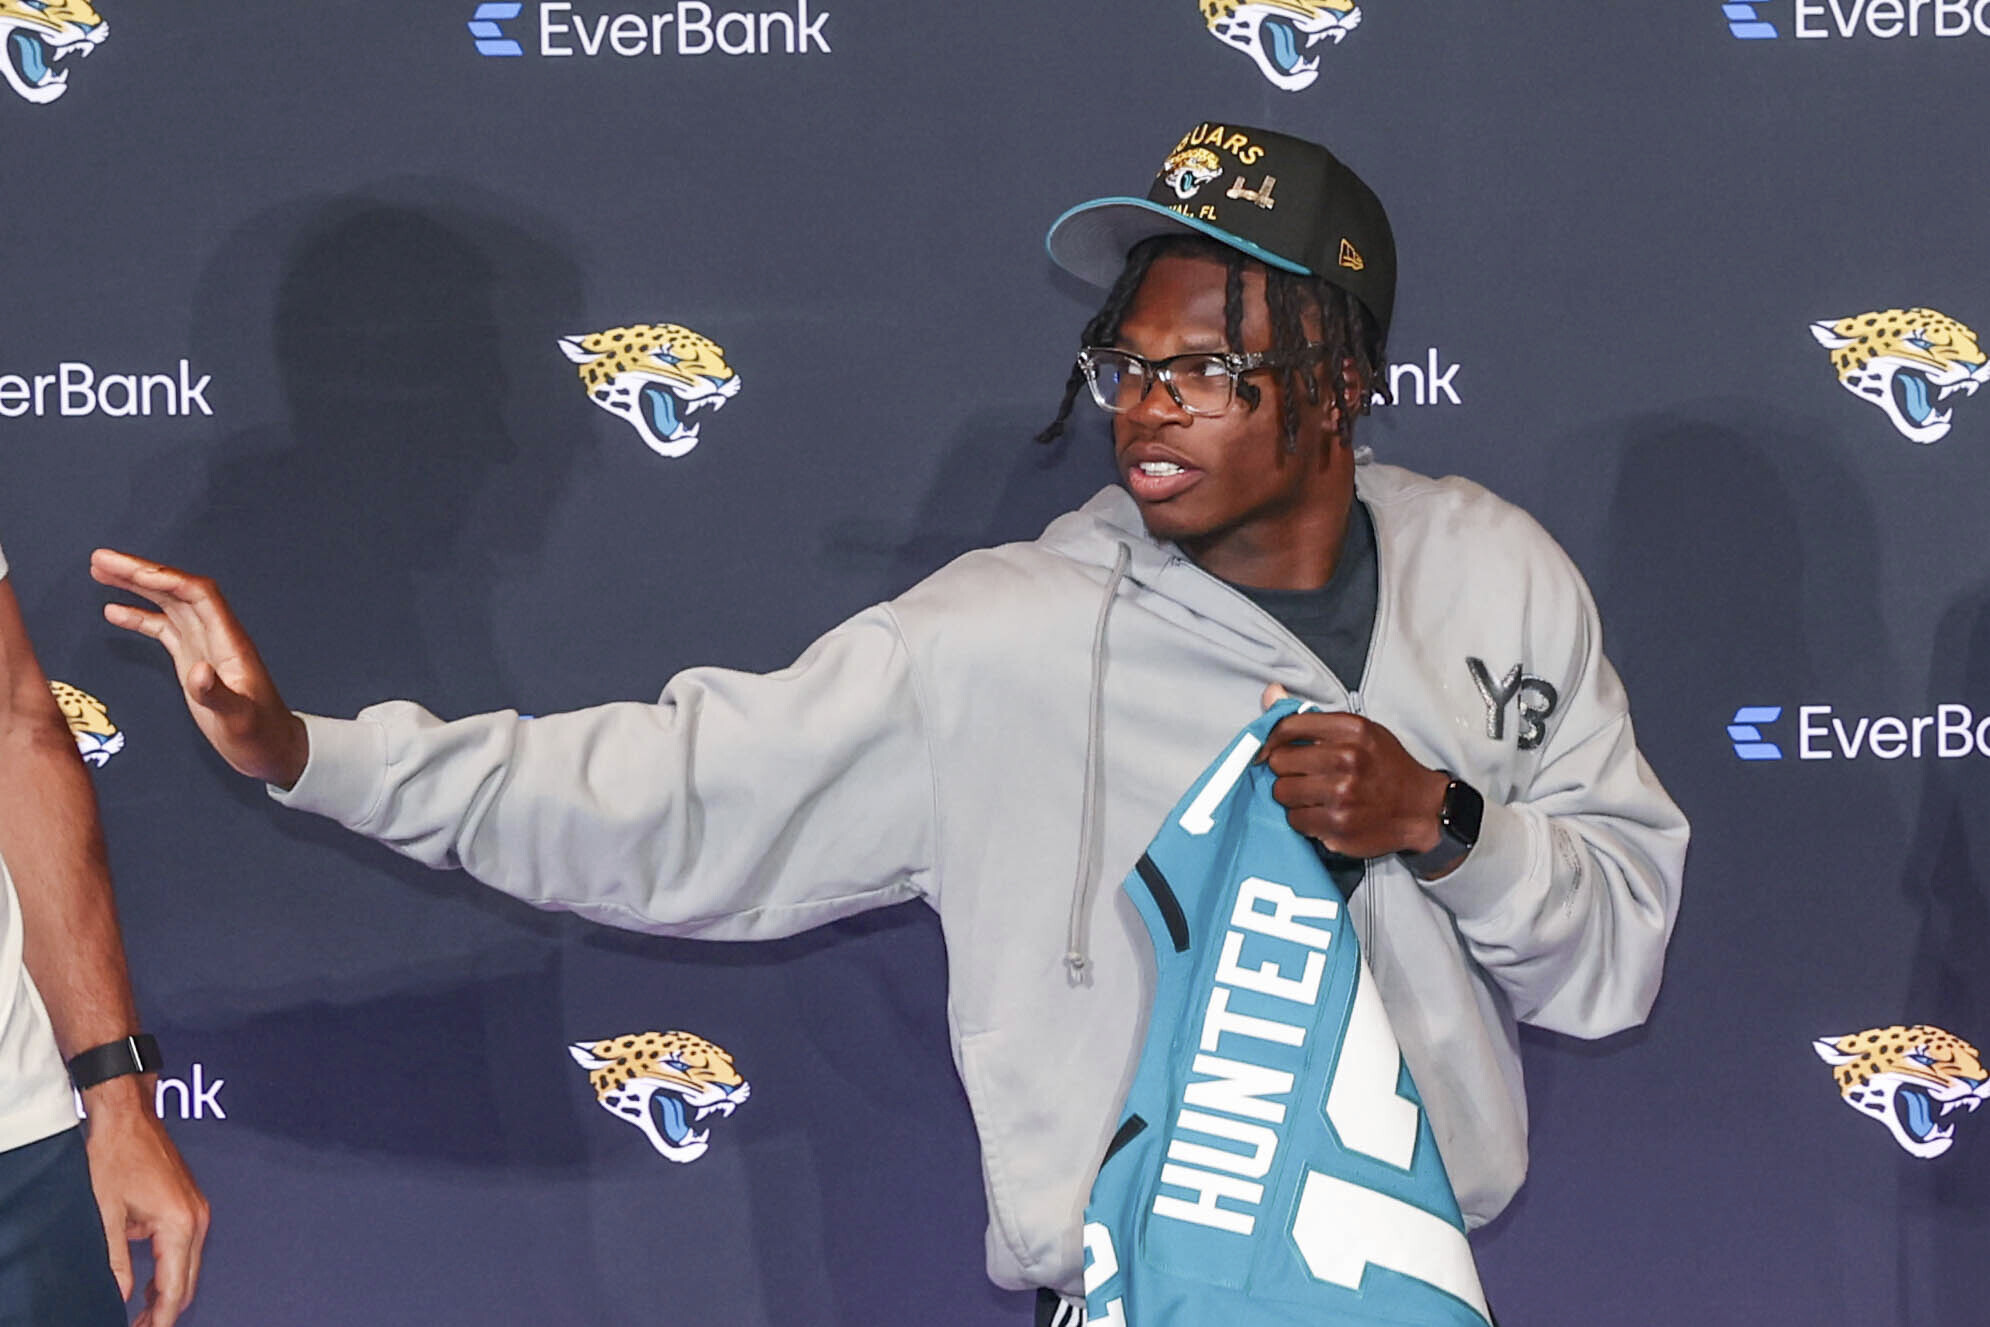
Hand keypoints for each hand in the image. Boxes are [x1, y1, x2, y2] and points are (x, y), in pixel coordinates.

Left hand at [82, 1080, 209, 1326]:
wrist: (130, 1116)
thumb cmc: (117, 1156)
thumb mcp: (107, 1214)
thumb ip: (115, 1261)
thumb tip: (119, 1296)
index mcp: (179, 1224)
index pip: (173, 1288)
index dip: (159, 1318)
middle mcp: (197, 1219)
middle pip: (187, 1282)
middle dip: (165, 1311)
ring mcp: (198, 1211)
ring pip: (189, 1267)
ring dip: (168, 1292)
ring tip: (139, 1314)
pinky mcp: (192, 1205)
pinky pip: (188, 1249)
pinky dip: (171, 1270)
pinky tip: (148, 1283)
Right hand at [90, 550, 309, 788]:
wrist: (272, 749)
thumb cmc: (261, 735)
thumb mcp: (240, 720)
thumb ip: (218, 695)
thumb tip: (197, 672)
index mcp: (230, 643)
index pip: (198, 595)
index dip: (165, 578)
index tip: (130, 570)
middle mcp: (217, 637)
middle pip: (178, 591)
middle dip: (141, 573)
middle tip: (101, 559)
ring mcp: (204, 646)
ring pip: (168, 605)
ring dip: (136, 586)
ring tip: (100, 571)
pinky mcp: (194, 660)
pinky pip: (164, 629)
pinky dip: (139, 617)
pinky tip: (114, 610)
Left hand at [1259, 684, 1448, 859]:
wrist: (1420, 807)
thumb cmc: (1385, 766)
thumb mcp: (1359, 730)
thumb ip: (1312, 716)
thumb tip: (1270, 692)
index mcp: (1351, 729)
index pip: (1287, 727)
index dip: (1271, 740)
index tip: (1269, 751)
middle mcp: (1347, 759)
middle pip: (1279, 762)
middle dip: (1286, 770)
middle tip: (1303, 775)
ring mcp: (1342, 795)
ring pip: (1282, 793)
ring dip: (1293, 796)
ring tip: (1313, 795)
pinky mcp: (1338, 826)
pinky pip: (1295, 820)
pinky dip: (1303, 819)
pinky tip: (1322, 813)